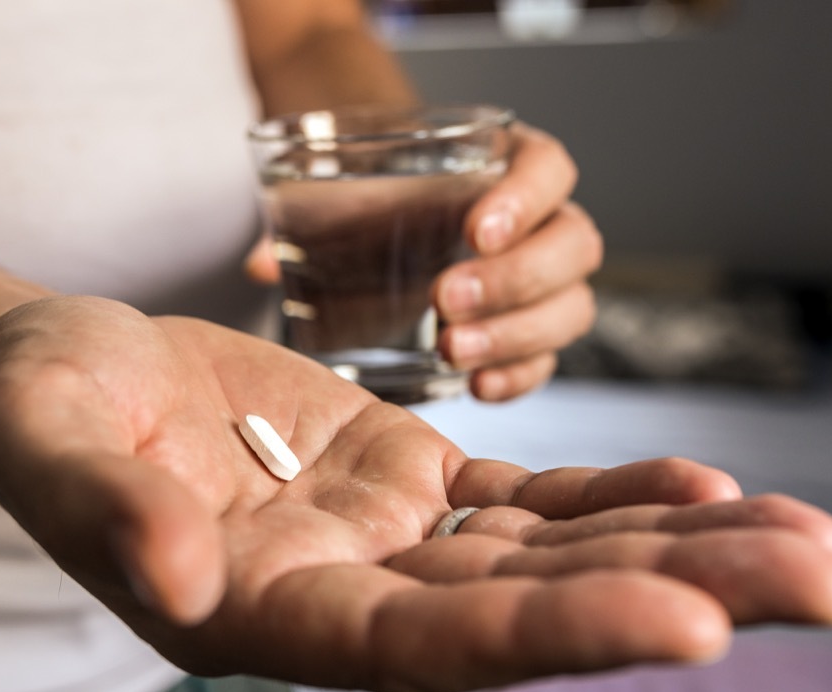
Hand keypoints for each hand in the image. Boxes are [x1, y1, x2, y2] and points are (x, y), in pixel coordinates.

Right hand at [0, 296, 831, 691]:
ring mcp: (382, 540)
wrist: (69, 373)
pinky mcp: (404, 480)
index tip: (692, 624)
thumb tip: (173, 582)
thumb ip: (106, 516)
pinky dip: (615, 501)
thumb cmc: (42, 409)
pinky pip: (524, 502)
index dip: (549, 637)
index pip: (420, 644)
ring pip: (549, 558)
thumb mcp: (47, 446)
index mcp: (258, 615)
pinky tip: (706, 492)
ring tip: (816, 546)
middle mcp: (340, 595)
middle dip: (678, 597)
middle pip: (526, 610)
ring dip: (682, 551)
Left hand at [246, 122, 601, 402]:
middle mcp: (542, 223)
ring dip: (515, 334)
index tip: (473, 230)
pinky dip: (517, 377)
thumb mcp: (347, 194)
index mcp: (512, 166)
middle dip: (513, 279)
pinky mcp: (528, 333)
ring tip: (449, 350)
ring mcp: (543, 282)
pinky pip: (546, 360)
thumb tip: (259, 264)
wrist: (384, 221)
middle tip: (444, 301)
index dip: (523, 199)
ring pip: (570, 307)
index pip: (549, 170)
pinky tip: (476, 387)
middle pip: (572, 245)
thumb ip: (306, 219)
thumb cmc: (376, 199)